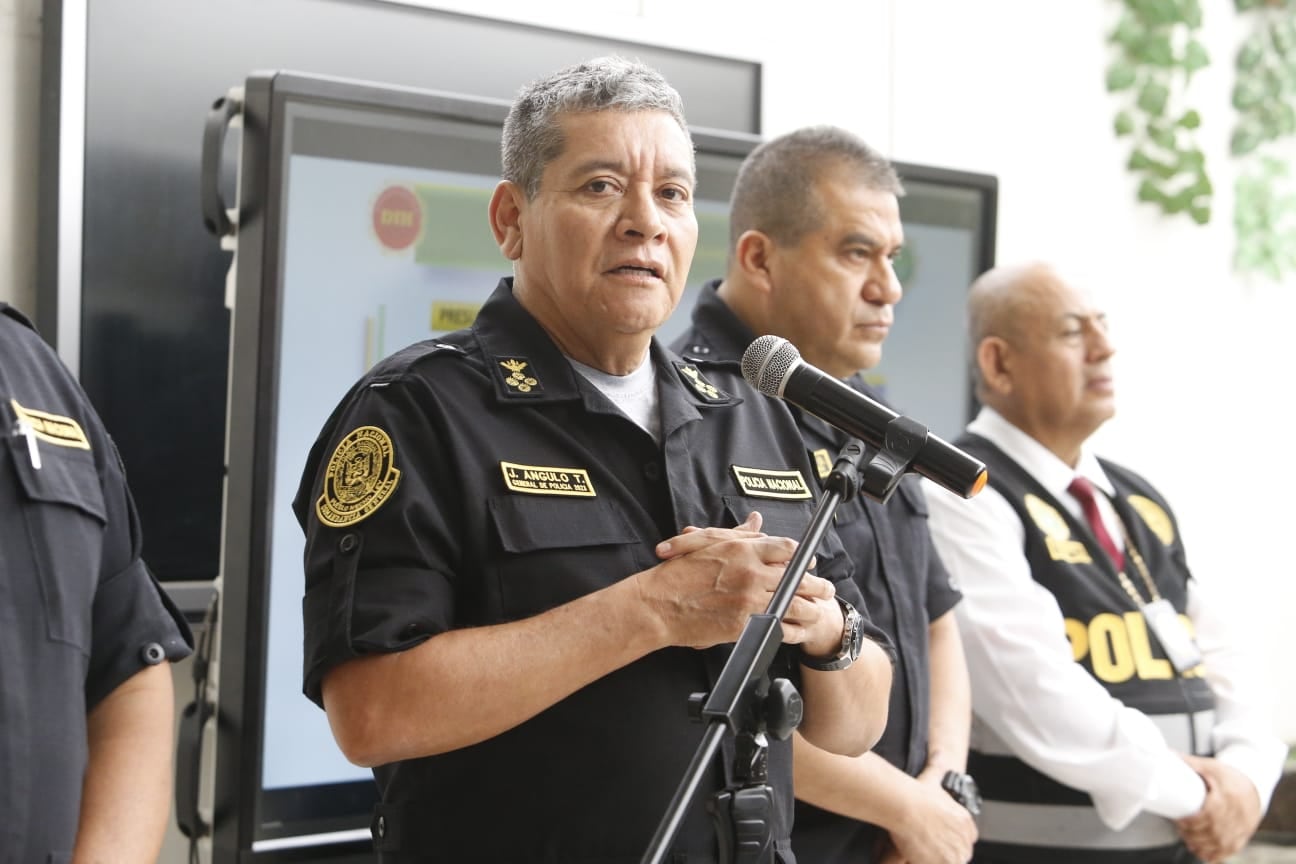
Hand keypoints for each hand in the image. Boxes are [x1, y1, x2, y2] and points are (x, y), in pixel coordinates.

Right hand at [640, 511, 835, 649]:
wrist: (657, 605)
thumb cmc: (677, 574)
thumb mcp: (707, 544)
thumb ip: (738, 535)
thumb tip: (756, 522)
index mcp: (742, 550)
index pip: (787, 548)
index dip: (803, 556)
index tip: (810, 562)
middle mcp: (750, 573)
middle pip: (798, 577)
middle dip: (817, 584)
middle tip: (826, 589)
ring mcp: (749, 600)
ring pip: (795, 604)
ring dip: (811, 608)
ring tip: (817, 611)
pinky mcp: (744, 624)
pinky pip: (779, 627)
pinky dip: (792, 629)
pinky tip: (797, 630)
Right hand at [884, 768, 976, 863]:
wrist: (905, 806)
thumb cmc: (917, 793)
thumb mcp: (932, 776)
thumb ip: (938, 765)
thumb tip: (939, 753)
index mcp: (964, 821)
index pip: (968, 837)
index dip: (954, 839)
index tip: (941, 838)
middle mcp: (964, 839)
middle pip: (960, 853)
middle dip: (947, 852)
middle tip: (930, 847)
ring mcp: (954, 854)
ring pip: (952, 862)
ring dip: (940, 858)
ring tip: (925, 852)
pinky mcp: (943, 863)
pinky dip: (929, 862)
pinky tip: (918, 858)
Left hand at [1175, 754, 1262, 862]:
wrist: (1254, 785)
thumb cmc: (1229, 776)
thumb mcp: (1211, 766)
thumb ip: (1189, 763)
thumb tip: (1166, 754)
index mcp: (1228, 796)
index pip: (1211, 813)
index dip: (1194, 821)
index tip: (1180, 821)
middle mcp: (1237, 814)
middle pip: (1214, 830)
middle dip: (1193, 833)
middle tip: (1180, 829)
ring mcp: (1241, 827)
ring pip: (1221, 843)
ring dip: (1201, 844)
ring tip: (1188, 839)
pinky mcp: (1242, 836)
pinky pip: (1229, 850)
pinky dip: (1214, 854)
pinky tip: (1201, 851)